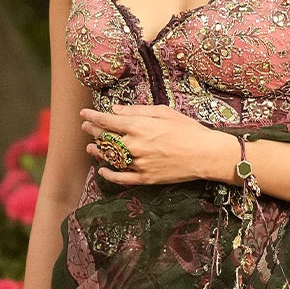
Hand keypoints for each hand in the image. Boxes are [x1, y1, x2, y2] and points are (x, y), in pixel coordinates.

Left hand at [81, 103, 236, 186]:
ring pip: (110, 158)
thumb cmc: (188, 130)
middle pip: (105, 139)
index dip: (92, 117)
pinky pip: (121, 178)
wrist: (205, 154)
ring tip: (90, 147)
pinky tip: (102, 171)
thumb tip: (115, 110)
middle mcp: (134, 145)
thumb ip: (136, 111)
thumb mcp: (163, 112)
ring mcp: (138, 164)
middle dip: (92, 132)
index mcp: (138, 126)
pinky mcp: (145, 178)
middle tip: (86, 127)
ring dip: (97, 152)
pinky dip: (109, 175)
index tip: (84, 114)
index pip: (106, 121)